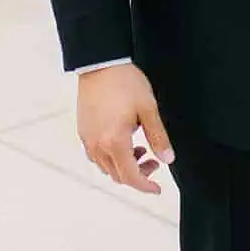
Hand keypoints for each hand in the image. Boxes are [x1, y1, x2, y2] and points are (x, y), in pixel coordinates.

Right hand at [77, 63, 174, 193]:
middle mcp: (98, 145)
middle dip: (137, 175)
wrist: (100, 63)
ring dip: (123, 166)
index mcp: (115, 142)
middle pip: (118, 175)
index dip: (146, 186)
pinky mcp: (82, 130)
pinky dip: (109, 157)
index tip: (157, 188)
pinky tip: (120, 142)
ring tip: (138, 148)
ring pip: (105, 167)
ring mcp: (87, 138)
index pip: (131, 177)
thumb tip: (167, 159)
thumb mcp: (148, 109)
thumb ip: (158, 137)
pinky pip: (95, 155)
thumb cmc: (124, 82)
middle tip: (152, 161)